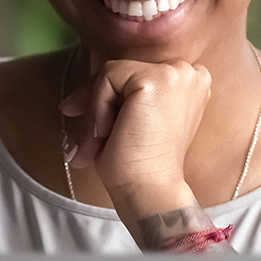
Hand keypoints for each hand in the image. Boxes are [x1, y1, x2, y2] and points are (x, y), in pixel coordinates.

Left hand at [60, 58, 210, 209]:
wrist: (150, 190)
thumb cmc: (141, 165)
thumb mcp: (133, 123)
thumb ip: (120, 100)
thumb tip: (70, 104)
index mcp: (190, 84)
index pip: (137, 74)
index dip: (110, 96)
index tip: (94, 124)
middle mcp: (189, 73)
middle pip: (124, 70)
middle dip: (97, 101)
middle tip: (85, 140)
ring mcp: (175, 74)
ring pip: (113, 73)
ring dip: (97, 108)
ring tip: (97, 143)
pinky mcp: (156, 79)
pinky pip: (108, 77)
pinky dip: (98, 106)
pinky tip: (108, 132)